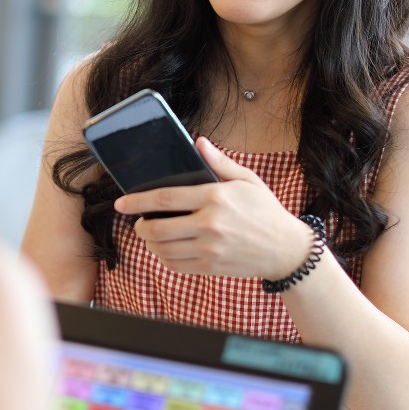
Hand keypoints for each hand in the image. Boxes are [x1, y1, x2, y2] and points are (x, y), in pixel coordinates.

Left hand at [113, 137, 314, 279]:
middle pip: (158, 228)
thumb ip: (220, 163)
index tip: (123, 202)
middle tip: (139, 222)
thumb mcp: (247, 181)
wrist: (286, 249)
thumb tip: (198, 143)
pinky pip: (176, 265)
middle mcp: (210, 224)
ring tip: (152, 235)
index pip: (166, 198)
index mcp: (215, 197)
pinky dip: (164, 258)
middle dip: (140, 226)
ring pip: (163, 249)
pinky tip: (167, 249)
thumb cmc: (266, 212)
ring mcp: (210, 248)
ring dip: (150, 243)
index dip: (138, 201)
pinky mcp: (212, 266)